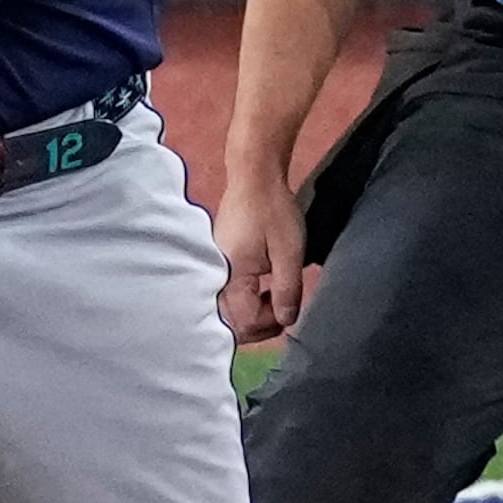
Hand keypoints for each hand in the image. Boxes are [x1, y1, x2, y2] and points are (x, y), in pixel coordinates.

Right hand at [211, 161, 311, 345]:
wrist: (254, 178)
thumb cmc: (273, 210)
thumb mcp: (289, 251)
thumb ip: (287, 289)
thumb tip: (287, 321)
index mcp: (230, 275)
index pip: (243, 322)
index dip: (268, 324)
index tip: (288, 309)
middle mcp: (215, 276)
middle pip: (230, 322)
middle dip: (259, 324)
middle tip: (282, 309)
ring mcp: (213, 270)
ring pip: (227, 310)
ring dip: (252, 313)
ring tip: (273, 298)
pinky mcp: (217, 264)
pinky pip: (226, 295)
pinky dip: (245, 301)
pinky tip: (262, 289)